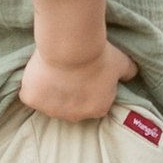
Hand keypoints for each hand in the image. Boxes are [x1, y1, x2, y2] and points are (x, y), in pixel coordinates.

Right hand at [17, 34, 139, 123]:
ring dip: (51, 91)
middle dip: (70, 93)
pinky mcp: (32, 100)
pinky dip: (32, 85)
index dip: (88, 88)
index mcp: (98, 109)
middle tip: (69, 70)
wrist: (71, 47)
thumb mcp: (122, 62)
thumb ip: (128, 72)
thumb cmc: (99, 54)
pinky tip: (37, 72)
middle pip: (71, 107)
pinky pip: (30, 95)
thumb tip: (132, 74)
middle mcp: (75, 115)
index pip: (94, 103)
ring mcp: (51, 110)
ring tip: (53, 69)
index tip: (85, 74)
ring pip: (49, 103)